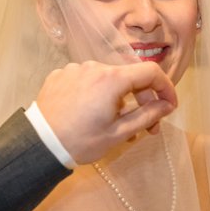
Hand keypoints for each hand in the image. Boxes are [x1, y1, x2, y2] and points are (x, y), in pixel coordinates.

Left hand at [35, 61, 176, 164]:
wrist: (39, 144)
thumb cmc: (80, 141)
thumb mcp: (118, 133)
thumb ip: (147, 115)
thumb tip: (167, 105)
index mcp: (111, 78)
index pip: (150, 71)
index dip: (166, 87)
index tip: (170, 105)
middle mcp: (93, 66)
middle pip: (129, 77)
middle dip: (143, 100)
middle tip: (147, 127)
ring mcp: (75, 69)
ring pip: (107, 80)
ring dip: (119, 99)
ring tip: (117, 125)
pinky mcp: (60, 75)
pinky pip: (87, 81)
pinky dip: (96, 94)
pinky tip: (92, 114)